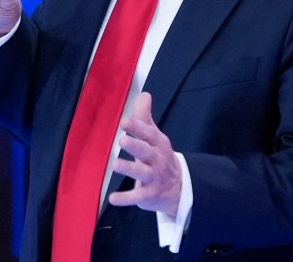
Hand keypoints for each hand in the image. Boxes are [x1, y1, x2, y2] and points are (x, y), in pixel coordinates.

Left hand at [108, 92, 181, 217]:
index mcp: (158, 143)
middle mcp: (157, 159)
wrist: (179, 187)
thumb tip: (144, 94)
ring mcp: (154, 177)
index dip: (137, 127)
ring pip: (142, 173)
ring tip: (116, 164)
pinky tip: (113, 198)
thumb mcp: (154, 136)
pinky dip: (126, 198)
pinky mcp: (149, 194)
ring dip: (129, 169)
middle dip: (135, 145)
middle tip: (122, 141)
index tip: (124, 122)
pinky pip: (138, 196)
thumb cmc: (159, 157)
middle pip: (146, 151)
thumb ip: (145, 117)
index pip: (148, 133)